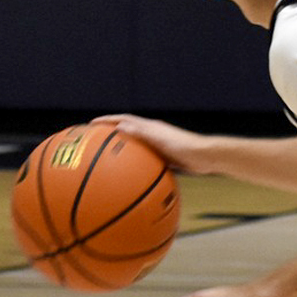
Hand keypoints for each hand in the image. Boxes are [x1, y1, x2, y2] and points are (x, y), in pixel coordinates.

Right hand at [92, 113, 207, 173]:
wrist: (205, 157)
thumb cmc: (184, 147)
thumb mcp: (160, 139)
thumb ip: (141, 133)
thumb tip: (119, 127)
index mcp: (149, 127)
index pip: (123, 120)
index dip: (107, 120)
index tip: (91, 124)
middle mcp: (152, 134)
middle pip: (127, 131)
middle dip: (110, 133)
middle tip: (94, 140)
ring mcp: (157, 146)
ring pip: (134, 146)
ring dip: (121, 149)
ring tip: (106, 158)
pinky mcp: (164, 157)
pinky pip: (143, 160)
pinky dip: (133, 164)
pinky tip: (128, 177)